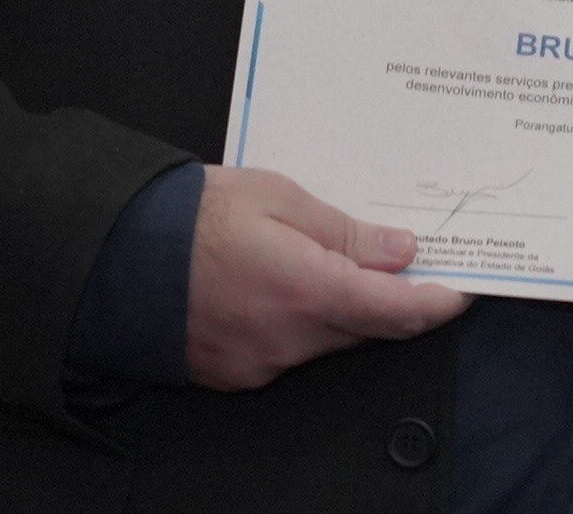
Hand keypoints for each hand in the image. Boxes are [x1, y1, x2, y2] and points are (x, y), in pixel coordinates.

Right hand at [186, 166, 469, 388]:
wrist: (112, 254)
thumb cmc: (191, 214)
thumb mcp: (278, 197)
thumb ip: (346, 231)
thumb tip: (401, 250)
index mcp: (308, 290)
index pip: (397, 312)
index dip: (437, 303)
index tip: (460, 289)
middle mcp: (289, 340)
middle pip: (365, 328)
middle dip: (384, 297)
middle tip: (391, 257)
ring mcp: (260, 364)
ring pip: (325, 340)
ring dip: (335, 307)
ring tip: (313, 258)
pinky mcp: (233, 375)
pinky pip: (286, 352)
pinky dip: (296, 323)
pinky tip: (276, 286)